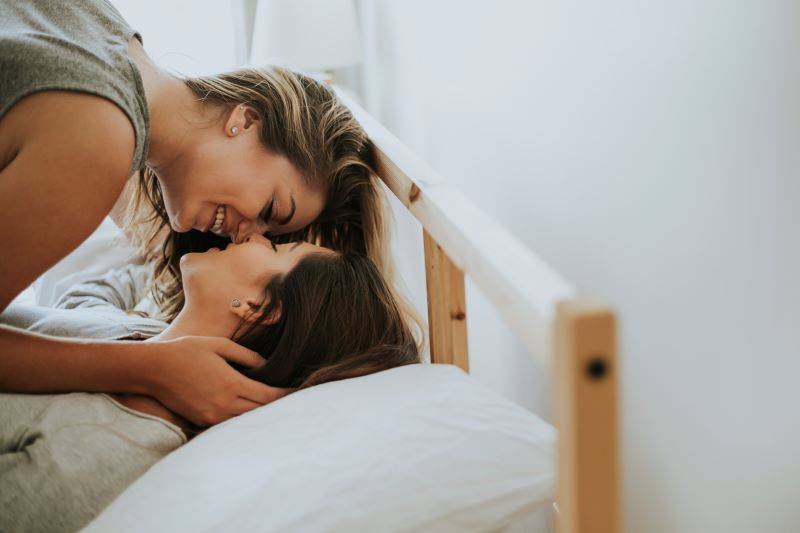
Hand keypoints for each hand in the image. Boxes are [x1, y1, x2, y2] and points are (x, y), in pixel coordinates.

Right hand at [144, 336, 292, 426]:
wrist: (153, 369)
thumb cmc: (187, 351)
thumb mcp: (220, 345)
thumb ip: (247, 356)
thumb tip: (267, 367)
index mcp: (231, 383)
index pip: (268, 397)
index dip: (286, 396)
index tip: (299, 392)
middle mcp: (223, 404)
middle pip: (260, 413)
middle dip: (277, 408)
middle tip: (293, 402)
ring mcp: (212, 416)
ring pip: (245, 422)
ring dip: (260, 415)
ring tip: (274, 407)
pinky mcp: (201, 421)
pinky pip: (229, 424)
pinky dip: (241, 419)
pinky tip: (248, 410)